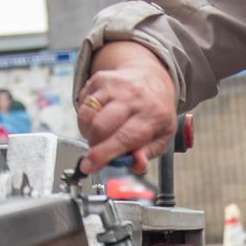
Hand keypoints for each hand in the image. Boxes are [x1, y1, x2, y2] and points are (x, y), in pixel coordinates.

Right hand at [75, 41, 177, 174]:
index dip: (103, 154)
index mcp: (153, 115)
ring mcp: (115, 86)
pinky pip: (83, 104)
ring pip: (87, 115)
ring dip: (88, 132)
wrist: (152, 79)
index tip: (89, 166)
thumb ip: (147, 154)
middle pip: (101, 126)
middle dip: (93, 145)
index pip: (124, 138)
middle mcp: (134, 97)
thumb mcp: (161, 138)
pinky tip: (98, 118)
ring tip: (100, 135)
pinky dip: (86, 118)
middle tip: (99, 150)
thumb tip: (137, 164)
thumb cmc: (155, 113)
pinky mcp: (100, 79)